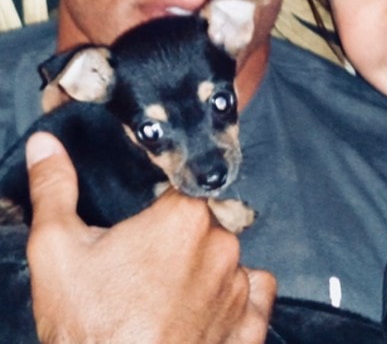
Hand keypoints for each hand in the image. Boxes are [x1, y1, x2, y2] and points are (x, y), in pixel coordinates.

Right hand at [25, 132, 275, 342]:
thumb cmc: (88, 329)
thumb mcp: (57, 251)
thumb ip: (55, 189)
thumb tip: (46, 146)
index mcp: (184, 217)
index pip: (183, 184)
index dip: (162, 200)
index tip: (146, 219)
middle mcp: (222, 244)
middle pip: (204, 222)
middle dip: (177, 237)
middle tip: (143, 264)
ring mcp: (239, 287)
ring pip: (227, 257)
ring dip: (205, 267)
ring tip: (165, 294)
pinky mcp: (249, 325)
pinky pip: (255, 293)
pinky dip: (238, 295)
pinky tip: (207, 306)